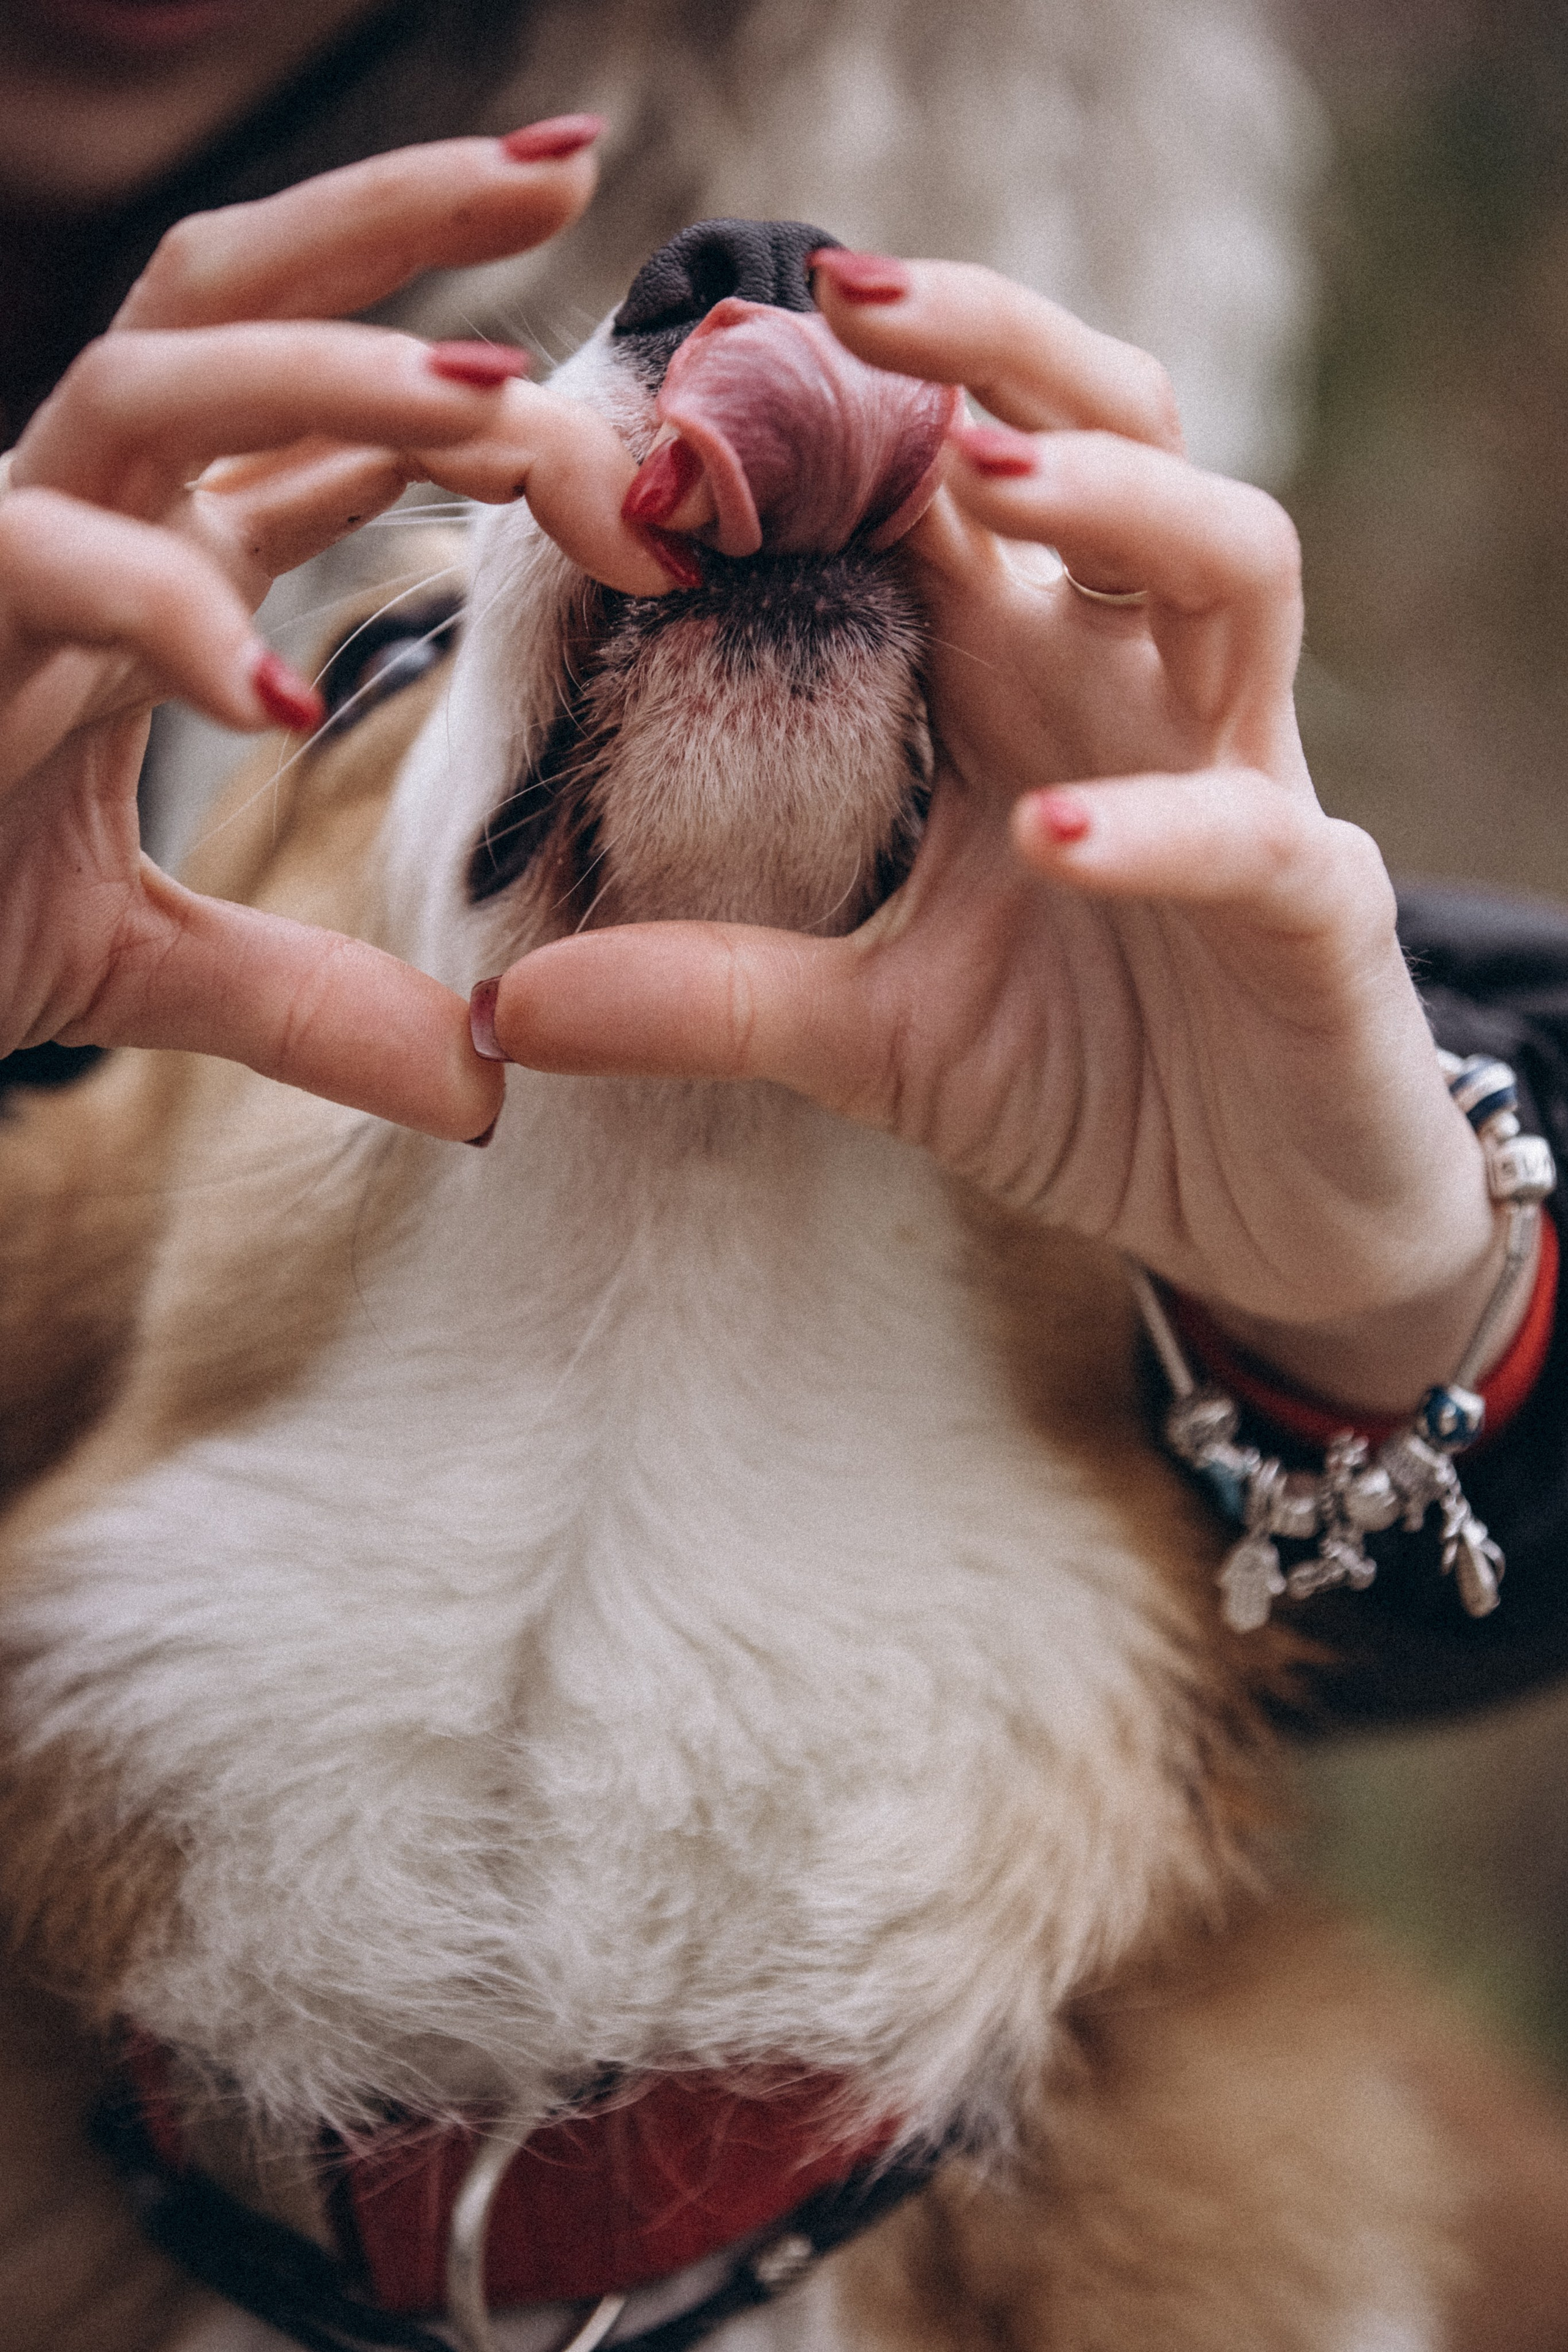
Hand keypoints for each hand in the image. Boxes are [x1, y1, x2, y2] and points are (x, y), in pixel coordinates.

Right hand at [0, 123, 669, 1141]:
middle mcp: (80, 516)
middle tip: (573, 166)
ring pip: (154, 383)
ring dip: (327, 370)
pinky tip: (271, 686)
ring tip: (493, 400)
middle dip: (396, 219)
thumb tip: (479, 1086)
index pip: (314, 410)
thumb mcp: (147, 966)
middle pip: (235, 298)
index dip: (456, 357)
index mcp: (145, 553)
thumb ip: (309, 1000)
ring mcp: (1, 553)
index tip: (613, 351)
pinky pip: (45, 570)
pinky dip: (163, 613)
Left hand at [477, 256, 1507, 1411]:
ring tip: (981, 474)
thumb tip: (502, 1013)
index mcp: (1020, 689)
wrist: (1260, 1217)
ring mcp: (1238, 783)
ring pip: (1228, 558)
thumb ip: (705, 995)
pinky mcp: (1317, 908)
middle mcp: (1133, 695)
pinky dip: (1156, 824)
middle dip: (993, 348)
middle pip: (1108, 435)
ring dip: (1114, 497)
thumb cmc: (1088, 1083)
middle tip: (845, 289)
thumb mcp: (864, 1037)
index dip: (833, 417)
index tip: (684, 372)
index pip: (939, 495)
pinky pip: (1251, 833)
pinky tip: (1052, 834)